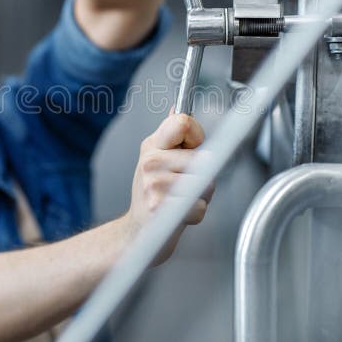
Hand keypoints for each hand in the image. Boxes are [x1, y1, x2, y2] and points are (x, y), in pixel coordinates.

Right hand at [123, 114, 213, 264]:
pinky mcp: (159, 207)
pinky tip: (178, 216)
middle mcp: (151, 161)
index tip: (193, 146)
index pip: (183, 122)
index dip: (197, 134)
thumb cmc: (152, 196)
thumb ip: (172, 136)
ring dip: (201, 197)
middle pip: (204, 158)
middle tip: (185, 185)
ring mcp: (153, 183)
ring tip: (180, 201)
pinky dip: (196, 215)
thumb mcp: (157, 159)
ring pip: (206, 183)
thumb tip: (178, 108)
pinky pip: (200, 207)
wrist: (135, 233)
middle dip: (204, 176)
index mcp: (153, 145)